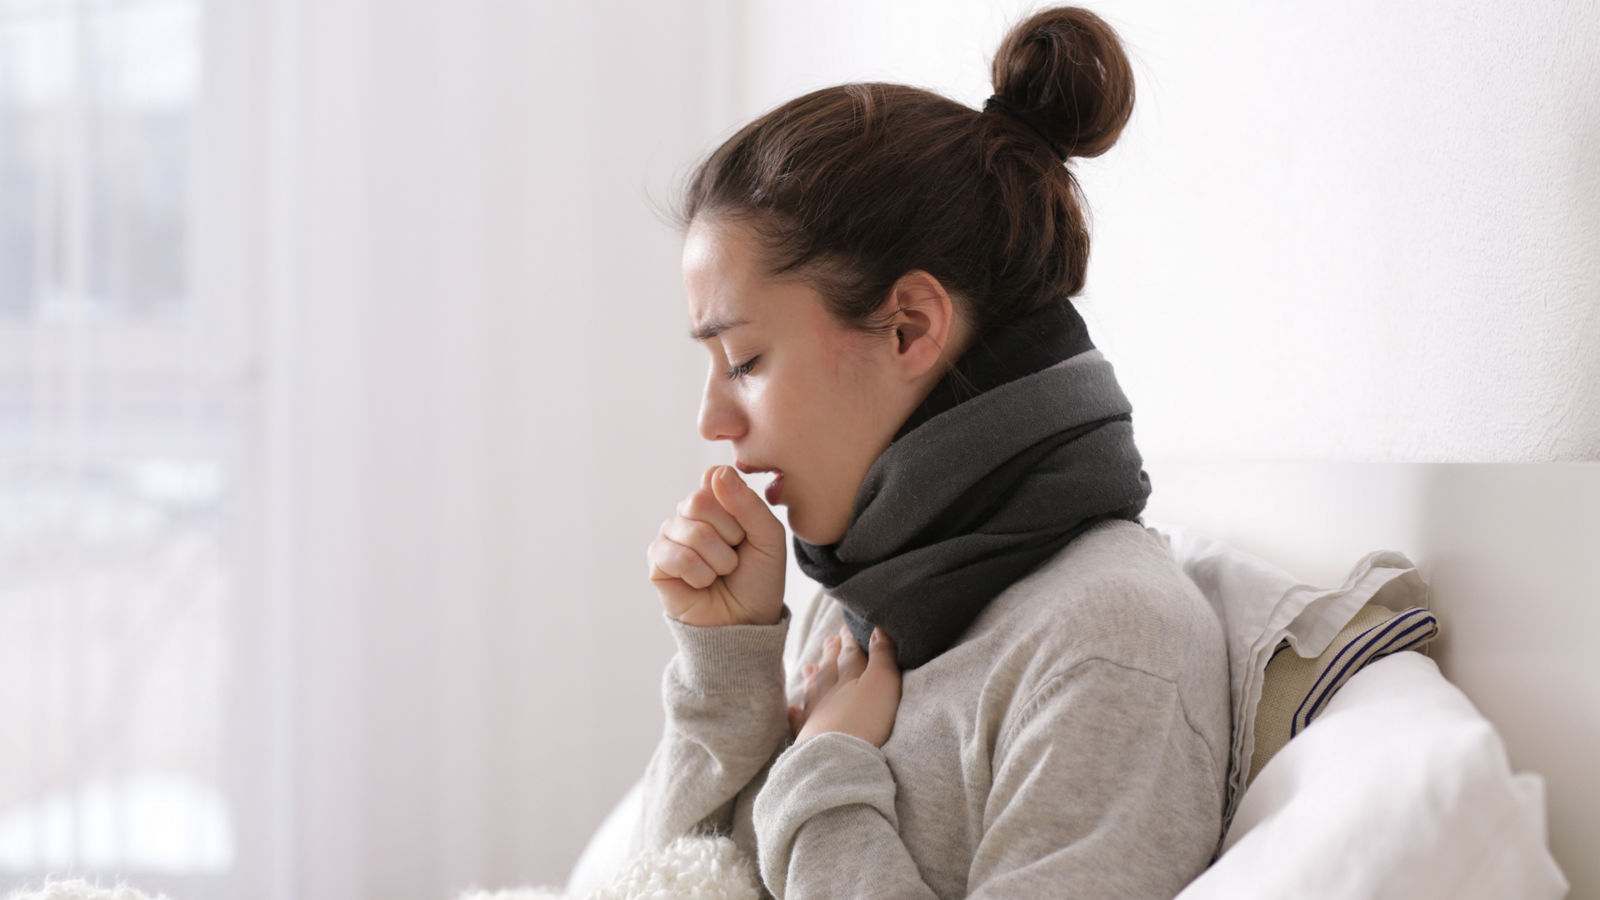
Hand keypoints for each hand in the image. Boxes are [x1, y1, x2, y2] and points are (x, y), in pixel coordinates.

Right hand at [647, 464, 787, 627]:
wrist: (747, 622)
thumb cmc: (759, 578)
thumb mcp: (769, 537)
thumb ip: (748, 503)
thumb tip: (715, 472)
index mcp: (716, 501)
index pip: (717, 479)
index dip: (738, 508)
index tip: (747, 532)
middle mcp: (689, 514)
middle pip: (698, 501)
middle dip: (729, 536)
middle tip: (734, 557)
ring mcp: (670, 536)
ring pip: (692, 532)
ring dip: (718, 561)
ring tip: (720, 573)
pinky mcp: (657, 563)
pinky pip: (675, 556)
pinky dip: (699, 575)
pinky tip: (702, 584)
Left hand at [788, 624, 900, 747]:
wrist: (837, 756)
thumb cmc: (865, 719)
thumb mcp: (883, 683)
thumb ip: (882, 656)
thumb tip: (879, 629)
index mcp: (849, 677)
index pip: (850, 654)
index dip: (850, 640)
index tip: (847, 628)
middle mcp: (829, 692)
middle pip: (831, 668)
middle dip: (832, 653)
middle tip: (830, 640)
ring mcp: (815, 714)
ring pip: (814, 691)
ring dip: (813, 677)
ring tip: (809, 667)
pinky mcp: (808, 738)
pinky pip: (800, 722)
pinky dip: (796, 715)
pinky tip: (792, 710)